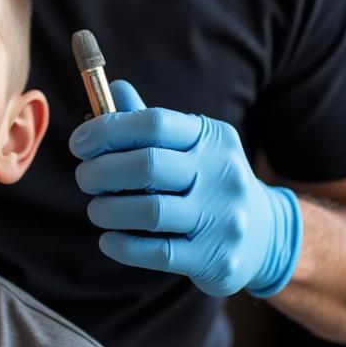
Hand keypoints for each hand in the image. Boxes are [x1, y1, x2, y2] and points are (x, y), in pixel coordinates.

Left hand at [69, 81, 301, 297]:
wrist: (265, 234)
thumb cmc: (207, 179)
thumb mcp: (188, 144)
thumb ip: (147, 121)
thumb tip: (113, 88)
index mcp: (211, 137)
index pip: (154, 123)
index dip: (108, 130)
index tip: (80, 143)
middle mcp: (221, 174)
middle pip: (148, 165)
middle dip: (102, 171)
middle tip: (84, 178)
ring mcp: (223, 218)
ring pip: (150, 211)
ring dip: (108, 210)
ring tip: (96, 210)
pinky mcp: (216, 258)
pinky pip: (159, 252)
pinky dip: (124, 245)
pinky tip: (108, 240)